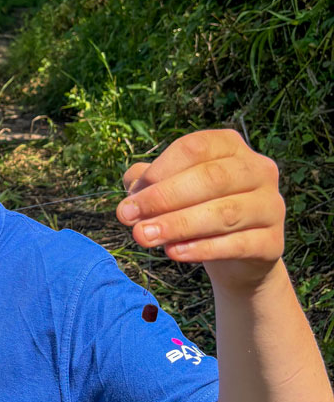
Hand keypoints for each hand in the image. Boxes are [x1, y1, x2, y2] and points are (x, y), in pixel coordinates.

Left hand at [116, 129, 285, 291]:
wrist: (236, 254)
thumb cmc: (195, 209)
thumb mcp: (168, 189)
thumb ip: (146, 181)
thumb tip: (133, 187)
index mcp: (230, 146)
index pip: (195, 148)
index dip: (160, 170)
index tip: (131, 196)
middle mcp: (258, 170)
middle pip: (210, 178)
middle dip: (163, 198)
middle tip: (127, 218)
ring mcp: (271, 206)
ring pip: (224, 213)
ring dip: (178, 225)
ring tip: (143, 237)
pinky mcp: (274, 242)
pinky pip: (238, 244)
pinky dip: (203, 249)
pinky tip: (174, 252)